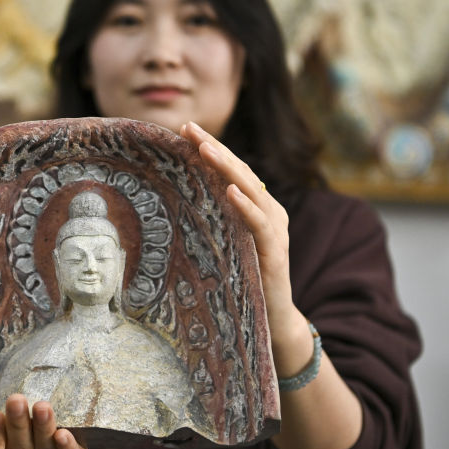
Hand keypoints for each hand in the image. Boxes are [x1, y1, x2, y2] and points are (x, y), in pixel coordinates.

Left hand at [179, 122, 312, 374]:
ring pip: (251, 190)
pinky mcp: (275, 252)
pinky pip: (260, 224)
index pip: (233, 171)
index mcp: (258, 208)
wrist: (273, 320)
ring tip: (205, 149)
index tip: (183, 130)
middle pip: (241, 173)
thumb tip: (173, 204)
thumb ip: (212, 223)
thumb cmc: (243, 282)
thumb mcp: (225, 246)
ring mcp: (275, 231)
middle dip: (214, 149)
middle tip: (188, 128)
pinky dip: (246, 206)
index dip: (211, 149)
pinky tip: (230, 191)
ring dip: (227, 168)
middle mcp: (271, 213)